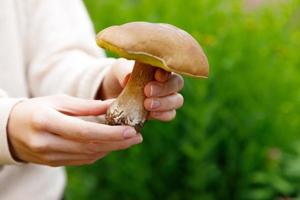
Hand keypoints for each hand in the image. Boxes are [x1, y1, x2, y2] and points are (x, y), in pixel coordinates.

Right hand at [7, 95, 141, 165]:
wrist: (11, 129)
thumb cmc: (36, 109)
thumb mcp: (58, 100)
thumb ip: (85, 106)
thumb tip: (112, 106)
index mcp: (46, 121)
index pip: (84, 131)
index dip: (110, 133)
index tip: (131, 130)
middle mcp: (46, 142)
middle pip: (89, 147)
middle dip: (117, 143)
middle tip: (137, 137)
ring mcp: (49, 156)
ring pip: (88, 156)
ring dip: (111, 149)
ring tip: (130, 140)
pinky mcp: (53, 163)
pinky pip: (82, 160)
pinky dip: (99, 153)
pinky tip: (112, 145)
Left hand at [99, 58, 183, 120]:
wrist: (114, 93)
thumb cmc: (120, 76)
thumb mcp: (118, 69)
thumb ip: (123, 70)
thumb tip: (127, 79)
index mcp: (160, 66)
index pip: (170, 67)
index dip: (166, 72)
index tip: (156, 76)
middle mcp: (167, 81)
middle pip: (177, 83)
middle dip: (164, 88)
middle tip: (147, 91)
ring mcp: (167, 97)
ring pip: (177, 100)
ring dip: (165, 103)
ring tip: (147, 104)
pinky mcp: (162, 112)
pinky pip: (170, 114)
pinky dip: (163, 115)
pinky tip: (151, 114)